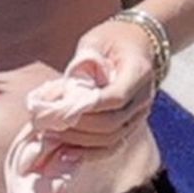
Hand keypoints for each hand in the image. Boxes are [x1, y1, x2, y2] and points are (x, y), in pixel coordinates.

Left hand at [32, 22, 160, 153]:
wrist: (137, 43)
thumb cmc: (112, 38)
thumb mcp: (95, 41)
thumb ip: (81, 64)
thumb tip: (61, 92)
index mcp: (139, 71)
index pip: (117, 97)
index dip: (89, 107)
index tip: (62, 108)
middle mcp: (144, 96)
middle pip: (113, 123)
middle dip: (78, 126)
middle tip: (49, 123)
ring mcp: (140, 114)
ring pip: (112, 138)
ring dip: (80, 140)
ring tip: (52, 135)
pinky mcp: (131, 125)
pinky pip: (112, 145)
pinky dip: (89, 152)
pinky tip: (66, 154)